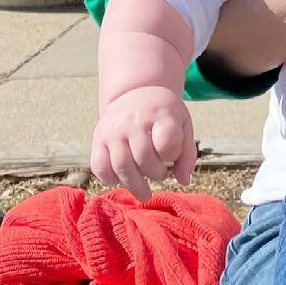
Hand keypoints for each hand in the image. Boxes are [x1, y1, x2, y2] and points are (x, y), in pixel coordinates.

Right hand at [91, 86, 196, 201]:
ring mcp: (113, 129)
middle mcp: (134, 120)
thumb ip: (187, 153)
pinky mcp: (98, 139)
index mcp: (160, 113)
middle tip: (160, 175)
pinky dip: (111, 180)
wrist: (135, 93)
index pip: (166, 142)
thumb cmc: (162, 115)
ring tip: (144, 192)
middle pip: (143, 159)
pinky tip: (122, 179)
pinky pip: (99, 167)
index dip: (172, 155)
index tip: (172, 154)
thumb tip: (184, 181)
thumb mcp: (182, 125)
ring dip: (135, 185)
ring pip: (121, 166)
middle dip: (155, 175)